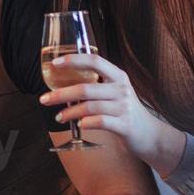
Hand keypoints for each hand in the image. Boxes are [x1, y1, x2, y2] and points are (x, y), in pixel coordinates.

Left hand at [41, 52, 180, 169]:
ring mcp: (124, 107)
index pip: (95, 61)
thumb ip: (96, 84)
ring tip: (58, 117)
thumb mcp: (115, 92)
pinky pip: (100, 122)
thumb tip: (63, 82)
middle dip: (60, 94)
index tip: (55, 63)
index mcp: (118, 76)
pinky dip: (86, 123)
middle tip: (44, 99)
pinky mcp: (124, 125)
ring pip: (89, 107)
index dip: (74, 60)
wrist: (149, 134)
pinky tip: (78, 125)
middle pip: (85, 88)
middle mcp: (121, 89)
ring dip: (69, 112)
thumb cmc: (125, 111)